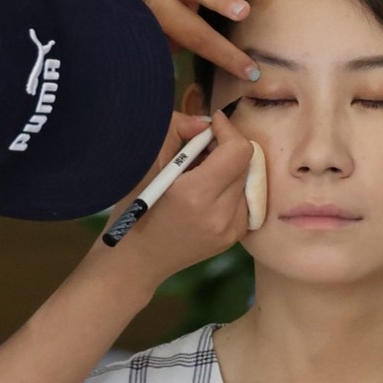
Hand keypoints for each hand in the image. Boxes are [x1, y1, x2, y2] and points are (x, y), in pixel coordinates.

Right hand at [96, 109, 250, 292]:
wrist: (137, 259)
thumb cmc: (135, 208)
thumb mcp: (146, 164)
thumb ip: (176, 131)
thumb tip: (204, 123)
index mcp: (196, 194)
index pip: (238, 151)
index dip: (227, 130)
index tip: (212, 124)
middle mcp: (219, 214)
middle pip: (245, 163)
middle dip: (226, 148)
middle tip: (201, 147)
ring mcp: (229, 229)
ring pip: (247, 181)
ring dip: (229, 169)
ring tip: (201, 173)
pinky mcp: (233, 238)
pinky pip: (245, 200)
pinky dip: (230, 189)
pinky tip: (207, 193)